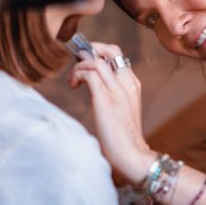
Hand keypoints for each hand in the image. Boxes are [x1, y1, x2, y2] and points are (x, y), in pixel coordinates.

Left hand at [70, 42, 154, 182]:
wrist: (132, 155)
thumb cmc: (122, 138)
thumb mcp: (120, 111)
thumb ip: (111, 96)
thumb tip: (92, 86)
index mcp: (132, 85)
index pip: (117, 56)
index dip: (99, 54)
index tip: (86, 63)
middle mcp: (127, 83)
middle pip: (112, 50)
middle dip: (92, 49)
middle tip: (79, 61)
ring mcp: (118, 90)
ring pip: (97, 60)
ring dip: (80, 65)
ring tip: (73, 79)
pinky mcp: (106, 99)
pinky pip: (89, 73)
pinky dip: (78, 74)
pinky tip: (74, 85)